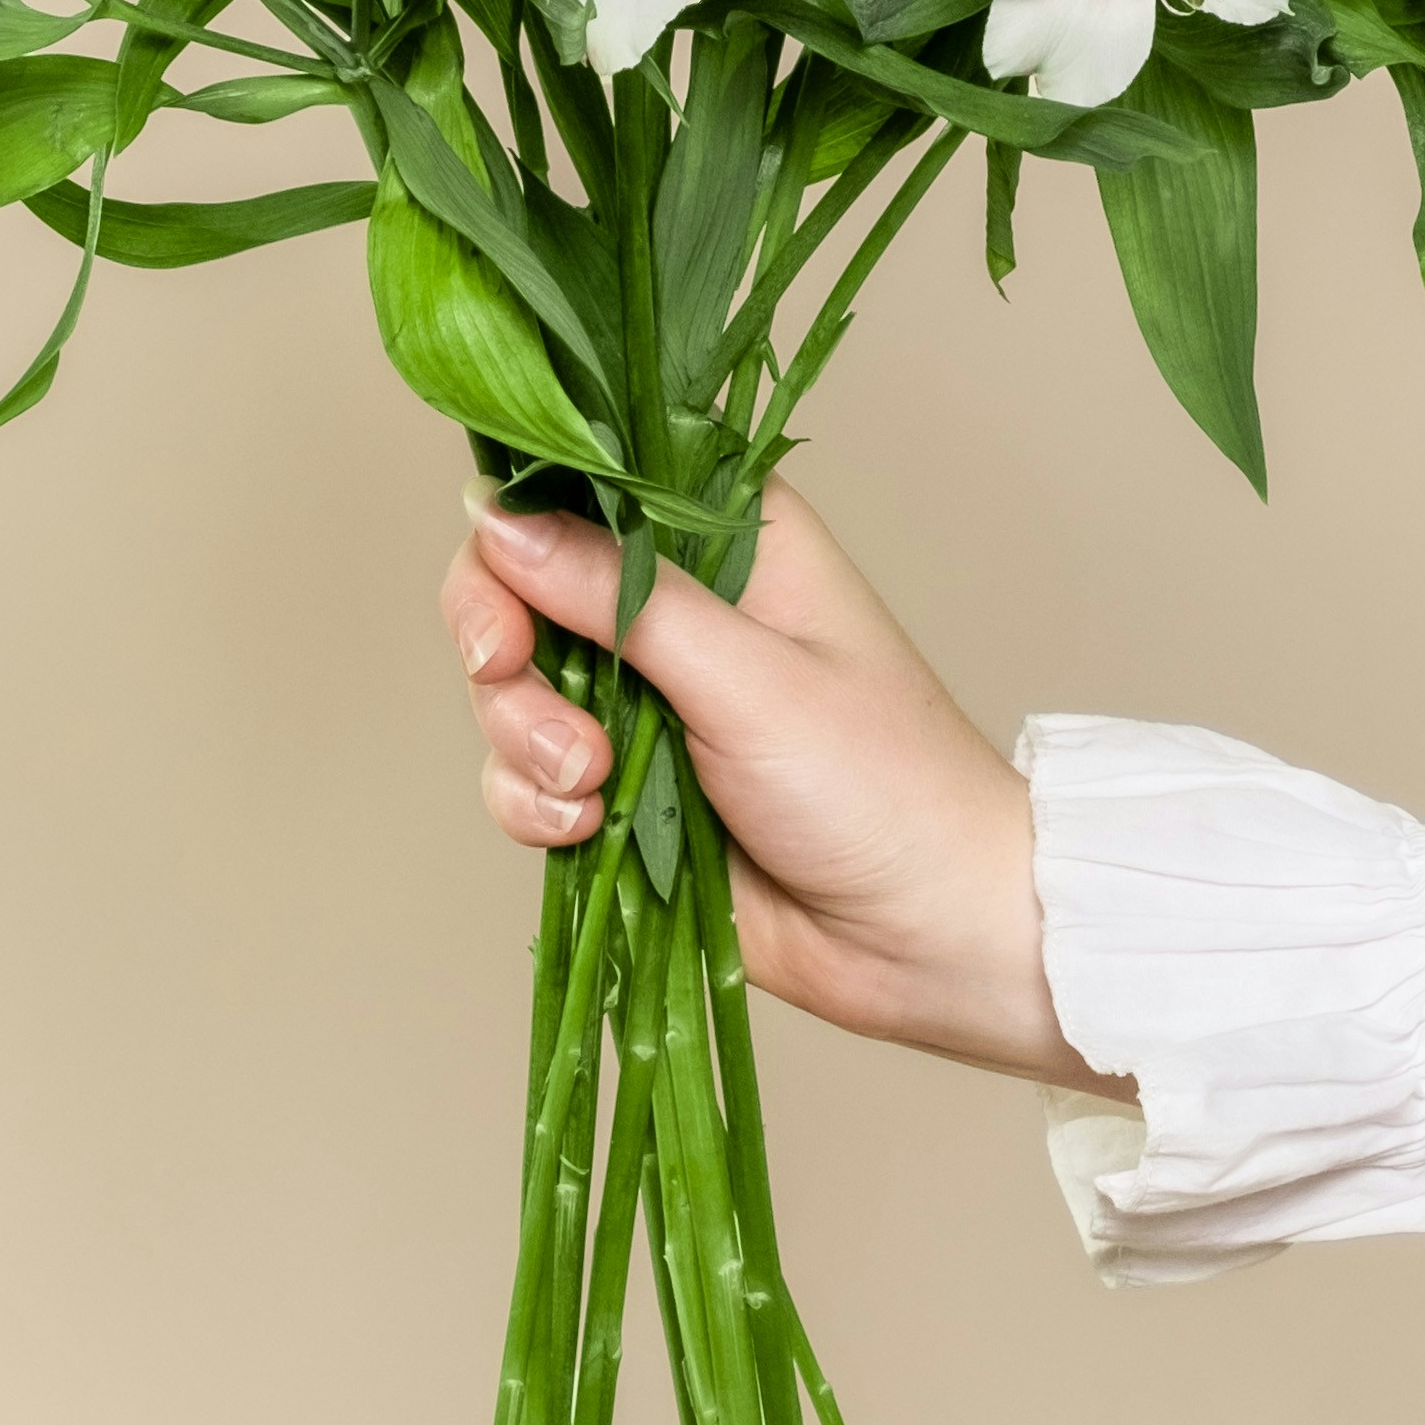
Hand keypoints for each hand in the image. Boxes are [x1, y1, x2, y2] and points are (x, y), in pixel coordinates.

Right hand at [439, 479, 1108, 1092]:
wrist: (928, 940)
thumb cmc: (880, 782)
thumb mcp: (747, 678)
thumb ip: (618, 598)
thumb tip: (496, 518)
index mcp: (725, 535)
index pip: (583, 485)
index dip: (516, 526)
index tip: (504, 596)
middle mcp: (674, 602)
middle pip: (518, 583)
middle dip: (504, 648)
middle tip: (513, 681)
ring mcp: (646, 697)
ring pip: (513, 686)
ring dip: (522, 738)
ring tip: (590, 788)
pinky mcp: (625, 786)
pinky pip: (524, 776)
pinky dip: (533, 804)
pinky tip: (586, 828)